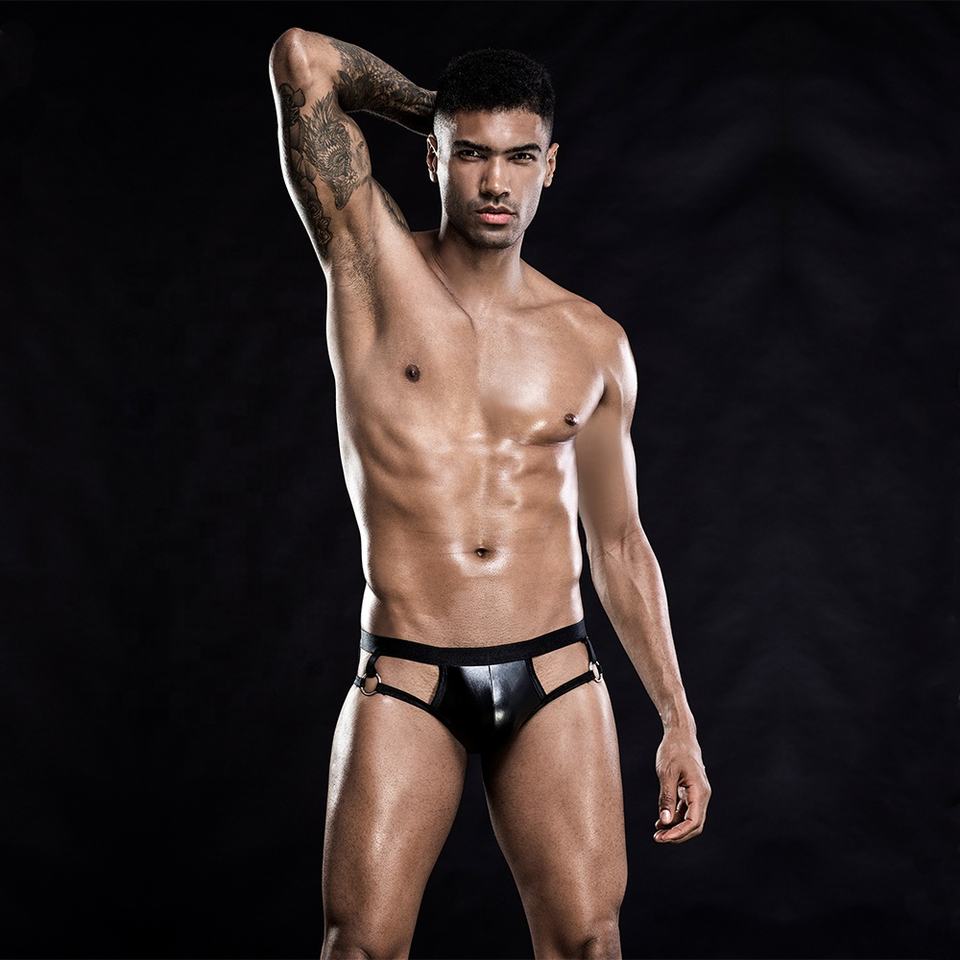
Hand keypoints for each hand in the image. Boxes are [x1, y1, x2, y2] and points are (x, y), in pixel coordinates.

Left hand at [653, 726, 710, 842]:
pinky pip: (685, 811)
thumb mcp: (666, 773)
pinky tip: (660, 822)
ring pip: (689, 819)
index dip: (679, 833)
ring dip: (675, 828)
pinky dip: (674, 818)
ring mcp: (697, 794)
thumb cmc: (673, 751)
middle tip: (657, 838)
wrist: (680, 735)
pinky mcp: (690, 792)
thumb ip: (666, 797)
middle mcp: (702, 795)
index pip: (693, 822)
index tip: (662, 837)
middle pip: (694, 825)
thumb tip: (664, 822)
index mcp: (699, 791)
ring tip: (657, 833)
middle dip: (677, 834)